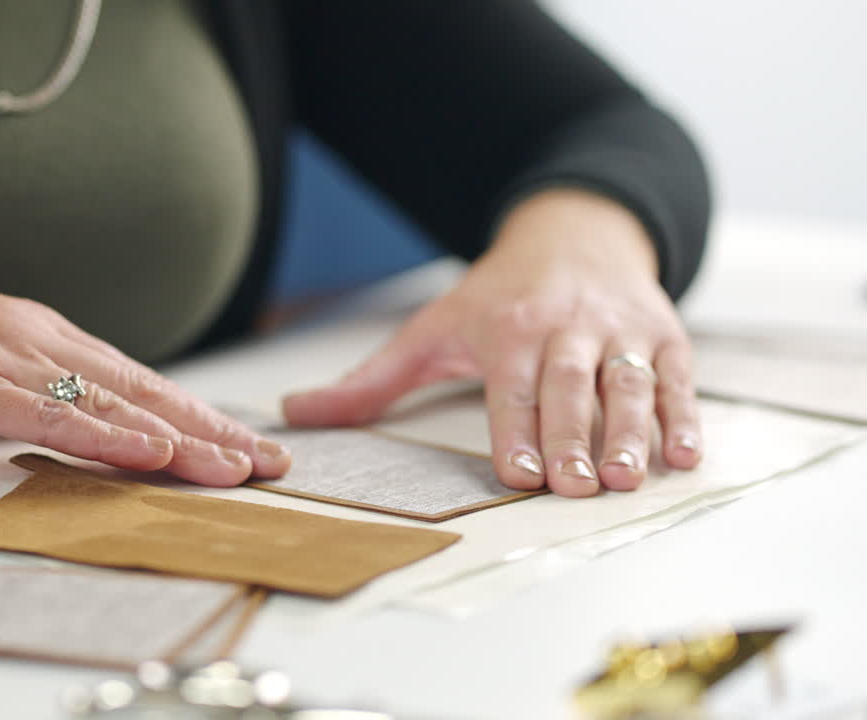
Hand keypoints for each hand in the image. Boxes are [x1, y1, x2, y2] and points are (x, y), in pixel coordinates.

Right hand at [0, 239, 290, 485]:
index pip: (135, 382)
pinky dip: (110, 435)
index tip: (242, 444)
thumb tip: (69, 418)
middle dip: (212, 430)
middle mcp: (40, 341)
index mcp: (41, 336)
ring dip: (182, 438)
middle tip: (271, 463)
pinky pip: (54, 414)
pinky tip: (154, 452)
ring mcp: (9, 359)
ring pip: (114, 403)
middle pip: (144, 391)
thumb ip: (25, 383)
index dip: (194, 415)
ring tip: (237, 468)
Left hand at [283, 188, 701, 496]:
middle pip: (569, 388)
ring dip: (631, 432)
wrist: (575, 231)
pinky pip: (676, 378)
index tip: (520, 474)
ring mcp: (618, 331)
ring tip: (628, 477)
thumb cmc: (497, 295)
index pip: (510, 387)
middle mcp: (564, 327)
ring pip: (626, 384)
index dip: (517, 431)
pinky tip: (683, 455)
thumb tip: (292, 413)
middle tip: (578, 487)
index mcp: (505, 328)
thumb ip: (370, 380)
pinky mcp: (663, 336)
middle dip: (573, 437)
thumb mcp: (431, 329)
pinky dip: (684, 416)